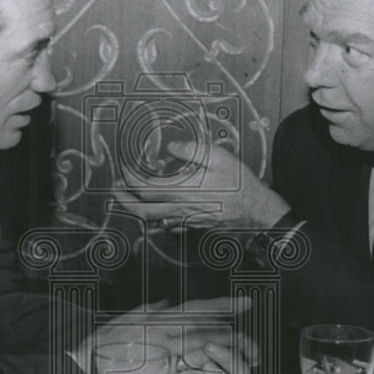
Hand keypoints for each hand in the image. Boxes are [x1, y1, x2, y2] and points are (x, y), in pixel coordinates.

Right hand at [70, 296, 259, 373]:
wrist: (83, 364)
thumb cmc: (102, 342)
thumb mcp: (127, 318)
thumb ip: (149, 310)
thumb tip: (164, 303)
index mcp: (161, 318)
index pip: (199, 308)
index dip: (225, 306)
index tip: (246, 305)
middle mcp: (168, 333)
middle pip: (213, 332)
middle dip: (238, 342)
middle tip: (255, 352)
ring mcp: (166, 356)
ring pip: (210, 356)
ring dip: (230, 366)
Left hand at [113, 141, 289, 230]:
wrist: (257, 212)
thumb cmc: (241, 184)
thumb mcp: (220, 157)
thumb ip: (192, 150)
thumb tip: (171, 148)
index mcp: (184, 189)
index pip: (146, 187)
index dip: (130, 177)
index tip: (124, 167)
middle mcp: (181, 208)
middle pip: (143, 210)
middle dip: (124, 200)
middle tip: (115, 190)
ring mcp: (186, 220)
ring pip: (153, 220)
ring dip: (137, 210)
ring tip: (129, 198)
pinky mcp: (193, 226)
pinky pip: (166, 225)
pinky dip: (155, 218)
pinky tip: (155, 209)